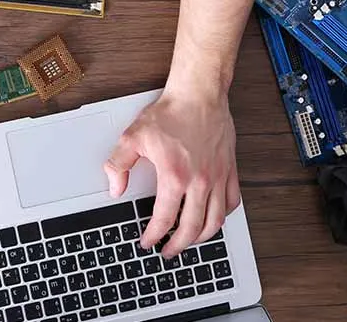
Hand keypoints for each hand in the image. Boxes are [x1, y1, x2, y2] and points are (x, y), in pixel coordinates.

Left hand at [103, 89, 240, 257]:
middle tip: (168, 251)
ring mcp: (218, 177)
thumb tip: (114, 188)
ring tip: (190, 241)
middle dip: (178, 245)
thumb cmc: (170, 113)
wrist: (198, 94)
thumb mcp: (132, 137)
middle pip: (192, 228)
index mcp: (175, 176)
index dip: (153, 235)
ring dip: (202, 237)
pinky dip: (223, 216)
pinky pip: (232, 202)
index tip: (147, 242)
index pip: (164, 219)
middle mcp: (200, 181)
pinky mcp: (230, 169)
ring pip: (216, 220)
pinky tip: (214, 217)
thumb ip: (118, 165)